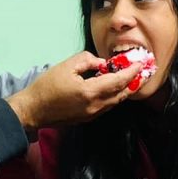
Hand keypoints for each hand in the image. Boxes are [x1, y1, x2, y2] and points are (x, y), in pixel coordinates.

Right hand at [6, 51, 141, 131]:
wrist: (33, 110)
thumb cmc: (46, 86)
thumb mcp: (67, 65)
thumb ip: (88, 60)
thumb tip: (102, 63)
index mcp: (91, 92)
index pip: (119, 81)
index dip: (132, 71)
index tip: (141, 63)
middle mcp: (95, 106)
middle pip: (122, 94)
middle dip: (135, 82)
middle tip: (144, 71)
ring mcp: (92, 114)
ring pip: (116, 102)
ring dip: (126, 90)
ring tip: (133, 79)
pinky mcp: (88, 118)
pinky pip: (107, 106)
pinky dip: (115, 96)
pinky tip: (115, 88)